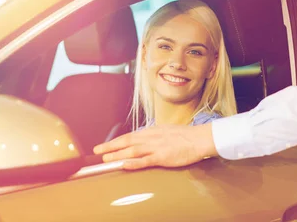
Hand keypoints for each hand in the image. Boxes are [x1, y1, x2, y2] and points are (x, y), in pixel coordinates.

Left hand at [92, 123, 217, 169]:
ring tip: (106, 159)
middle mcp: (151, 137)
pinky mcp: (163, 157)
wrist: (199, 138)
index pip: (129, 136)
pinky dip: (134, 163)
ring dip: (117, 155)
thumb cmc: (185, 136)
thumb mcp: (166, 131)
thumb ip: (154, 136)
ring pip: (133, 151)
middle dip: (110, 147)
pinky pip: (145, 160)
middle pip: (127, 142)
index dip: (115, 141)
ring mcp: (156, 147)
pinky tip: (124, 165)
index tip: (103, 145)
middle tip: (97, 151)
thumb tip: (142, 140)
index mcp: (152, 131)